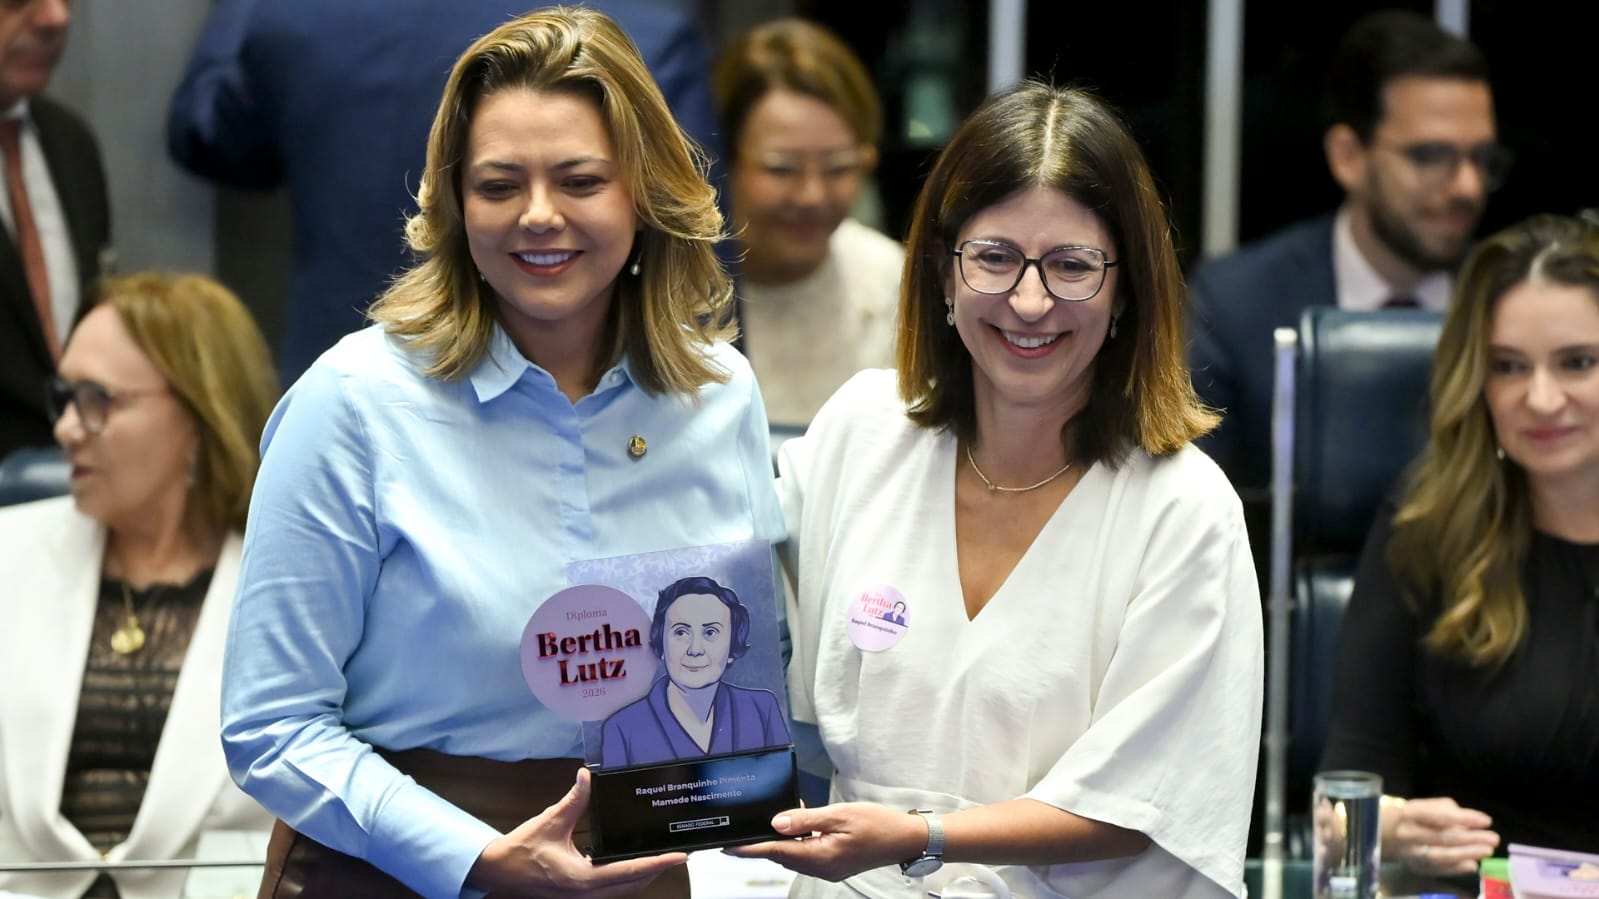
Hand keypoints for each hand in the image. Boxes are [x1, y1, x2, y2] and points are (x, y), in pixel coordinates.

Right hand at [469, 767, 686, 897]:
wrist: (497, 871)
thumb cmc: (522, 850)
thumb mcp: (550, 821)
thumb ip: (573, 800)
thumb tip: (586, 776)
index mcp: (582, 878)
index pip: (629, 871)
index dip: (657, 863)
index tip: (679, 857)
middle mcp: (586, 893)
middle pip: (632, 886)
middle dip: (655, 870)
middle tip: (676, 854)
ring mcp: (582, 897)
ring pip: (622, 891)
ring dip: (641, 876)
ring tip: (660, 858)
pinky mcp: (578, 895)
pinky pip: (610, 890)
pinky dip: (625, 879)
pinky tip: (630, 865)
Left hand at [725, 802, 925, 881]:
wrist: (905, 838)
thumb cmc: (878, 824)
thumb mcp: (839, 814)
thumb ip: (805, 819)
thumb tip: (777, 823)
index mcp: (820, 858)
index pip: (775, 852)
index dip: (750, 849)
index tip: (728, 847)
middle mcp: (821, 869)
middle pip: (782, 856)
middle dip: (764, 842)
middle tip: (748, 826)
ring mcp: (828, 869)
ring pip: (794, 855)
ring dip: (782, 840)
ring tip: (777, 819)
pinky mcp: (834, 865)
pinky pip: (807, 855)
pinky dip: (798, 841)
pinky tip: (800, 824)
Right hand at [1388, 797, 1497, 876]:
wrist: (1389, 835)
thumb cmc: (1417, 817)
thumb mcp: (1428, 806)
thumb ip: (1449, 811)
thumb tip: (1474, 823)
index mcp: (1411, 813)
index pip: (1440, 816)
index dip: (1464, 819)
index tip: (1486, 821)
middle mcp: (1408, 834)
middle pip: (1442, 837)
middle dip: (1471, 839)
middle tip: (1493, 838)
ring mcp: (1411, 853)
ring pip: (1441, 855)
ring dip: (1467, 854)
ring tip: (1487, 851)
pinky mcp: (1416, 868)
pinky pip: (1439, 869)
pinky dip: (1457, 868)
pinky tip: (1472, 864)